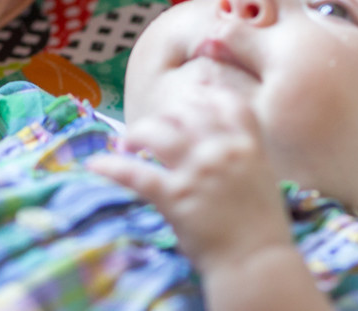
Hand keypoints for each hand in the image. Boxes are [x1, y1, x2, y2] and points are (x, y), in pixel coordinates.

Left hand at [87, 87, 294, 272]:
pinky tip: (96, 164)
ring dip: (139, 132)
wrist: (257, 264)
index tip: (190, 99)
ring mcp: (197, 172)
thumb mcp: (261, 176)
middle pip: (187, 111)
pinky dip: (112, 167)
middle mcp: (221, 151)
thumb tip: (216, 136)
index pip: (225, 102)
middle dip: (167, 115)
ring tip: (129, 142)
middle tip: (157, 127)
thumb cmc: (261, 226)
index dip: (205, 94)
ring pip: (159, 132)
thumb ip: (242, 152)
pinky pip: (136, 174)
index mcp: (247, 145)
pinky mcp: (175, 197)